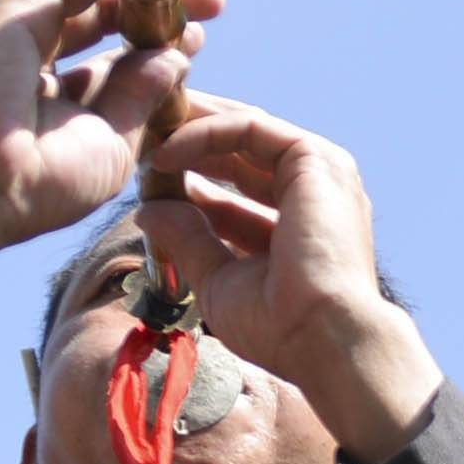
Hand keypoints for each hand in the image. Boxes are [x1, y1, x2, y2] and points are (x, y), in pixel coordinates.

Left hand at [134, 96, 442, 457]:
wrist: (325, 338)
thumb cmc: (281, 327)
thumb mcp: (218, 280)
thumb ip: (187, 240)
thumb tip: (147, 211)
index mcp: (299, 220)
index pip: (238, 183)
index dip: (192, 174)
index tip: (146, 177)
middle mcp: (313, 190)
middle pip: (241, 148)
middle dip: (189, 137)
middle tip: (138, 138)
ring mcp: (316, 171)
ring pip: (244, 128)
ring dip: (191, 125)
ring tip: (143, 134)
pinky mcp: (312, 157)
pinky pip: (248, 128)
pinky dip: (203, 134)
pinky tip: (164, 154)